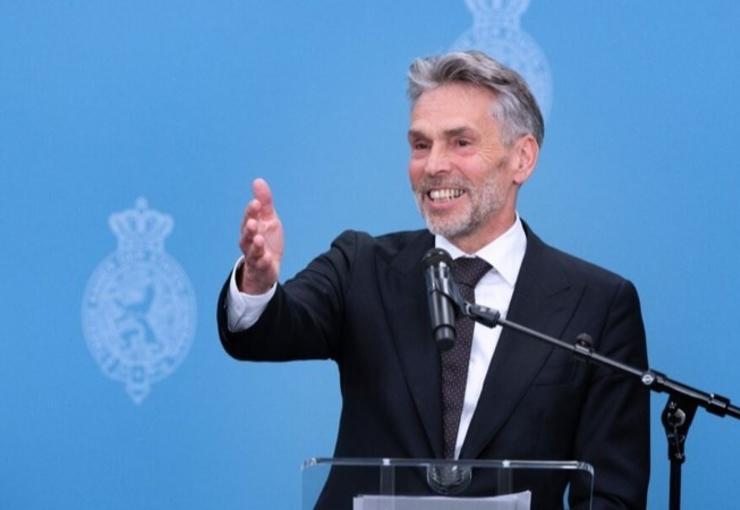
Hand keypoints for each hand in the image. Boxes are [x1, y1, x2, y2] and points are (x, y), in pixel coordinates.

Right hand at [238, 178, 283, 293]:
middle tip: (253, 222)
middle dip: (249, 228)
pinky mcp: (262, 268)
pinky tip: (267, 258)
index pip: (249, 218)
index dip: (251, 211)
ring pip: (252, 251)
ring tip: (259, 239)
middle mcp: (249, 242)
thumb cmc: (266, 240)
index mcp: (251, 228)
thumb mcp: (268, 219)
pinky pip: (262, 266)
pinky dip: (263, 262)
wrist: (267, 267)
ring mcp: (255, 256)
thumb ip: (264, 202)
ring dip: (255, 245)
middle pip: (246, 235)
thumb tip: (258, 180)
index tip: (256, 203)